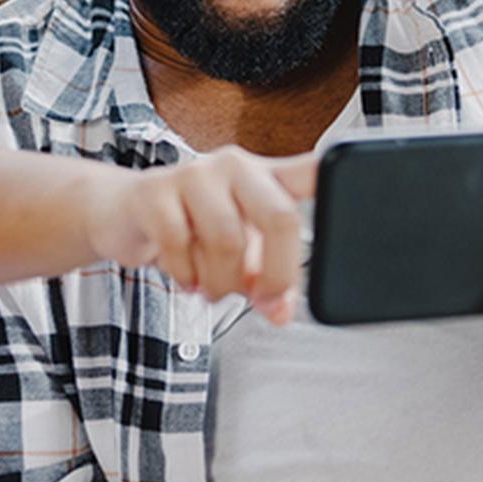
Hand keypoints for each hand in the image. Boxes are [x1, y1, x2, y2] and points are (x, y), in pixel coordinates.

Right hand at [85, 149, 314, 325]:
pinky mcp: (154, 190)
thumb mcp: (237, 257)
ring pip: (227, 238)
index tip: (362, 185)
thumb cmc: (189, 229)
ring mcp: (194, 174)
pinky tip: (184, 275)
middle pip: (278, 217)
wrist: (120, 213)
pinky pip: (180, 244)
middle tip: (264, 299)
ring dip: (221, 281)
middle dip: (276, 273)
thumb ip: (265, 282)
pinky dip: (185, 275)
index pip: (311, 172)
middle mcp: (235, 168)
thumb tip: (281, 313)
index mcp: (264, 179)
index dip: (336, 177)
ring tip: (212, 288)